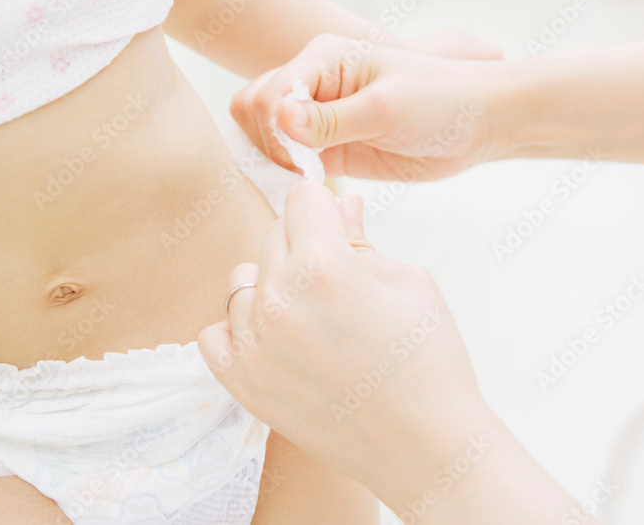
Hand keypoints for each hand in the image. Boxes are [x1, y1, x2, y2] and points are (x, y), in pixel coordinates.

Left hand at [197, 183, 487, 505]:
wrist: (424, 446)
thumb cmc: (428, 363)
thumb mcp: (410, 282)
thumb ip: (361, 238)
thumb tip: (340, 202)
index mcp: (323, 264)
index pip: (302, 197)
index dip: (327, 209)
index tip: (339, 229)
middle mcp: (278, 299)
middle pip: (273, 234)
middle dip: (305, 244)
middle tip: (339, 282)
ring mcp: (254, 343)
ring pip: (243, 280)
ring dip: (272, 287)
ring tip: (312, 318)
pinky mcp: (242, 382)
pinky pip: (215, 332)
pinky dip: (240, 330)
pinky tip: (276, 340)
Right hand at [230, 32, 512, 180]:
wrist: (479, 123)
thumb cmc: (442, 101)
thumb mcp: (386, 108)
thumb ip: (330, 118)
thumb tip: (278, 117)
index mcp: (324, 57)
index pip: (268, 92)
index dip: (275, 129)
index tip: (303, 155)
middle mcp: (314, 83)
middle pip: (253, 109)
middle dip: (267, 142)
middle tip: (305, 166)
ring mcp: (319, 117)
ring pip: (264, 136)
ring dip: (275, 159)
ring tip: (309, 175)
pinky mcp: (329, 148)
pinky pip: (288, 161)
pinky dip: (288, 175)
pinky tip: (309, 185)